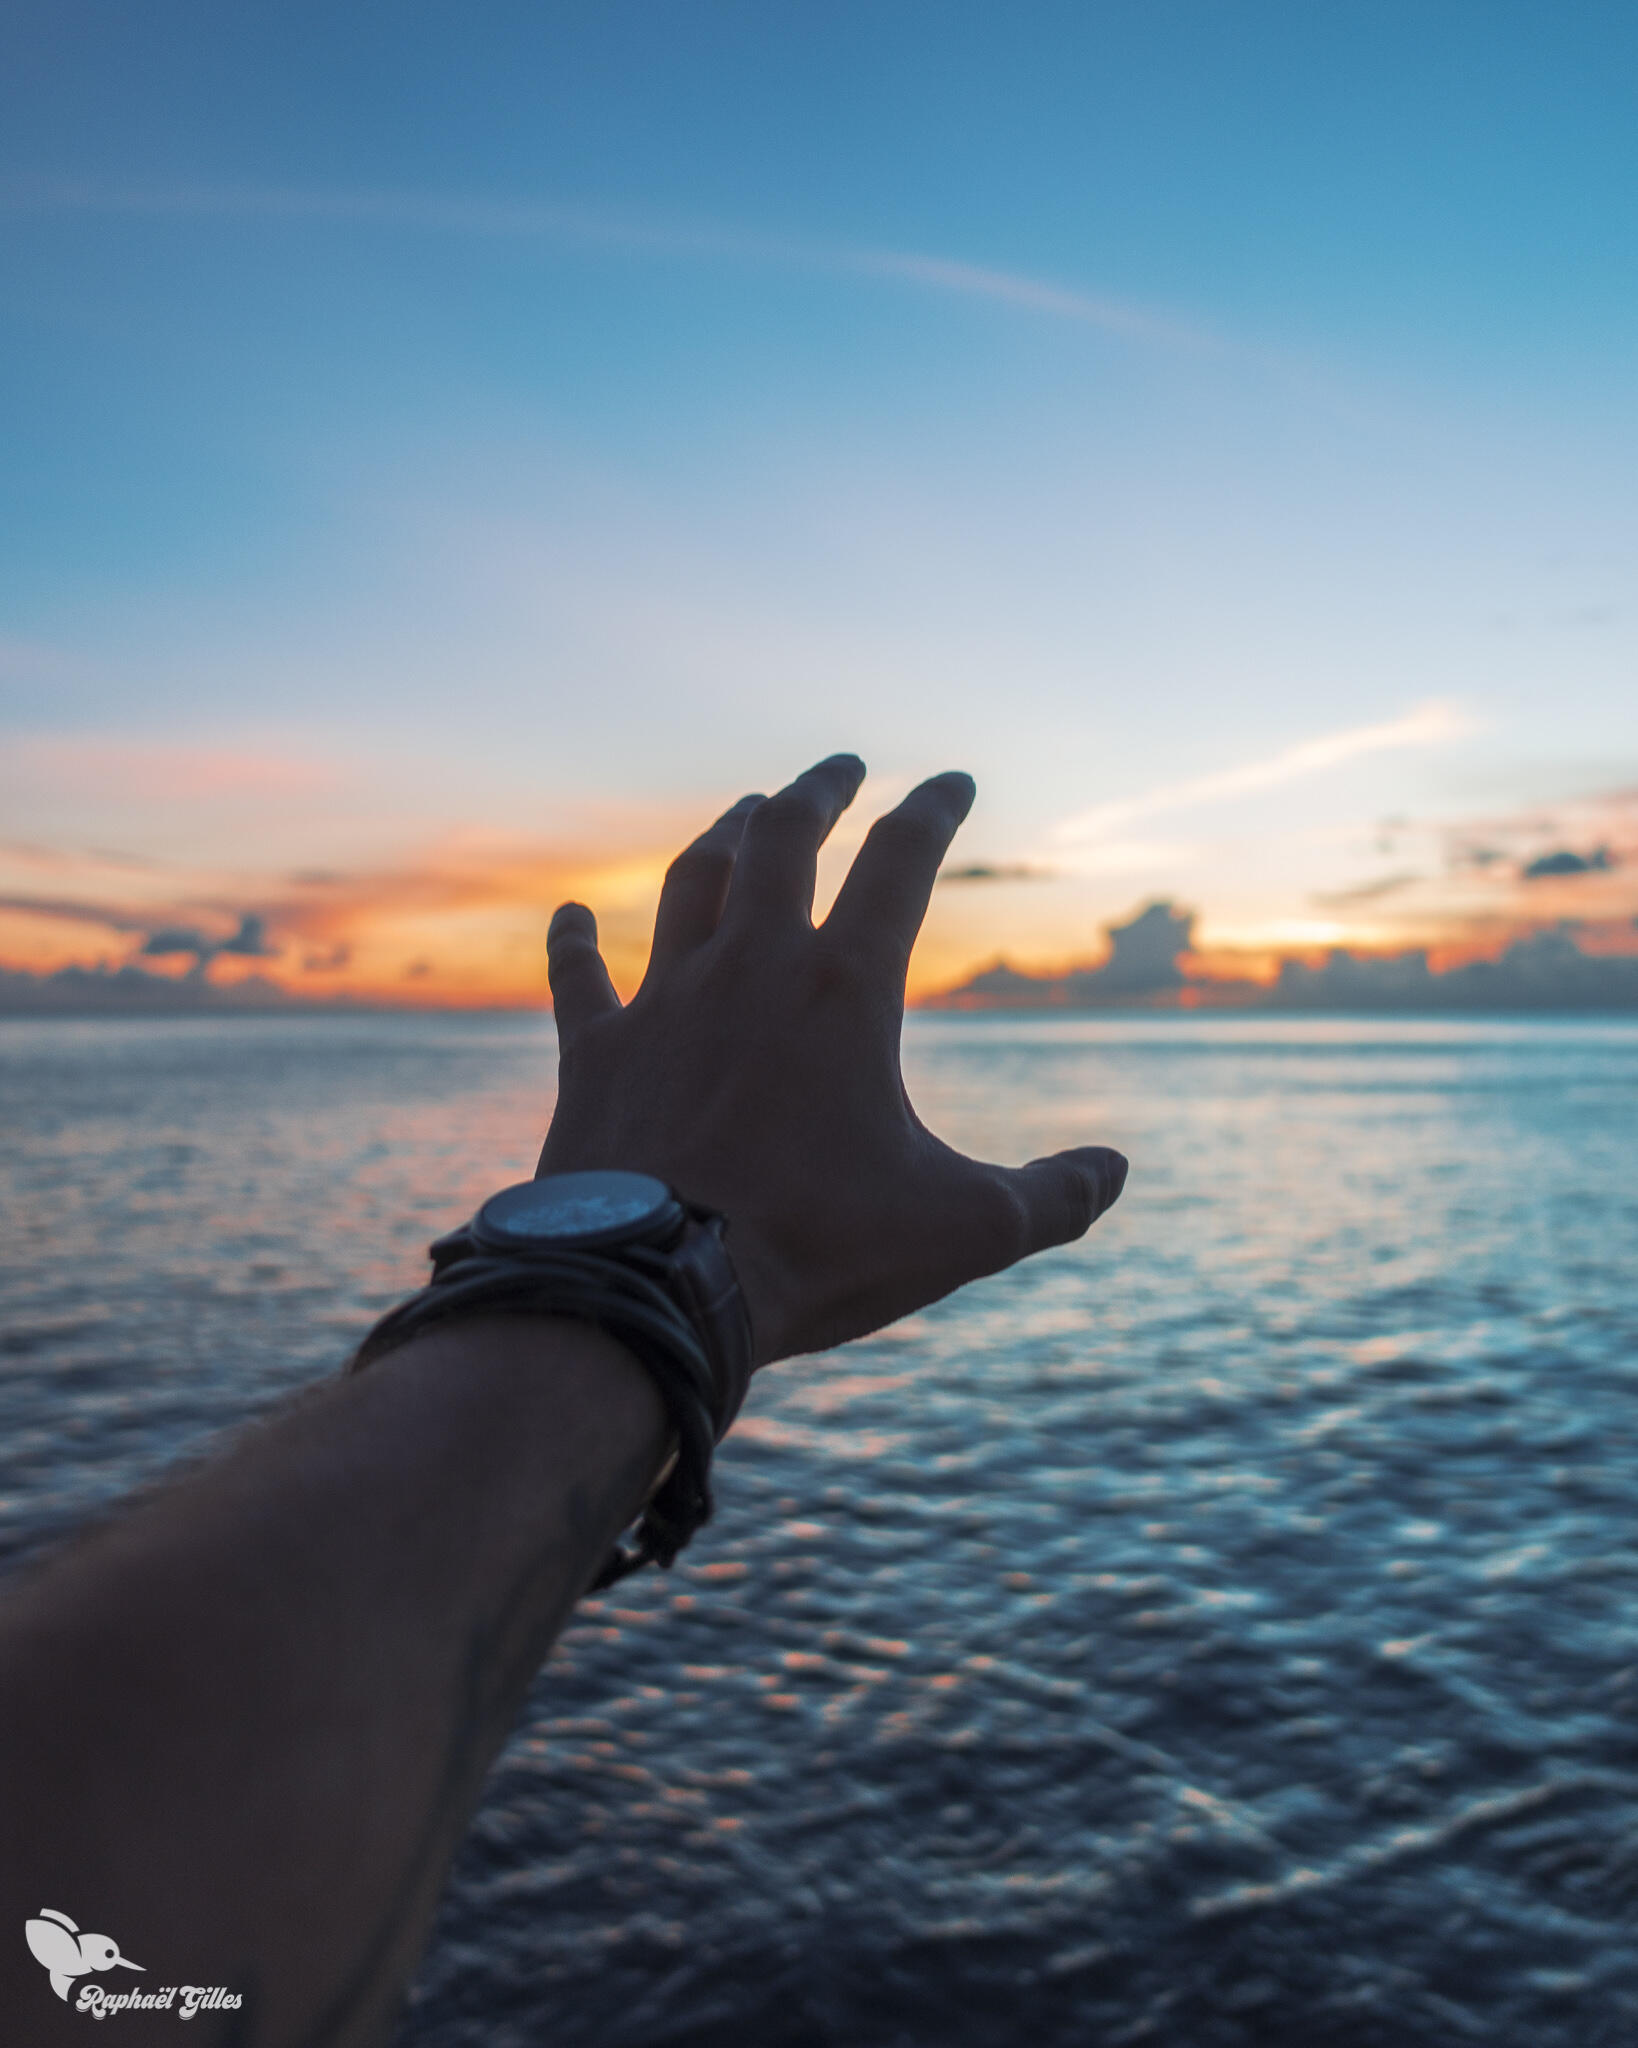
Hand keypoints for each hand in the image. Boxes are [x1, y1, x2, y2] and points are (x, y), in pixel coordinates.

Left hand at [538, 753, 1126, 1366]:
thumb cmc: (816, 1249)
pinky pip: (579, 978)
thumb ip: (1052, 1197)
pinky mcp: (596, 1053)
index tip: (952, 781)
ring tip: (744, 811)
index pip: (901, 863)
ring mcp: (664, 1004)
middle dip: (818, 791)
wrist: (657, 1288)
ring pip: (691, 882)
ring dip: (721, 837)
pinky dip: (574, 943)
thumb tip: (1116, 1170)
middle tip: (840, 768)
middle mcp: (750, 970)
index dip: (934, 811)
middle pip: (782, 838)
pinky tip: (570, 916)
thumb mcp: (963, 1230)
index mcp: (845, 991)